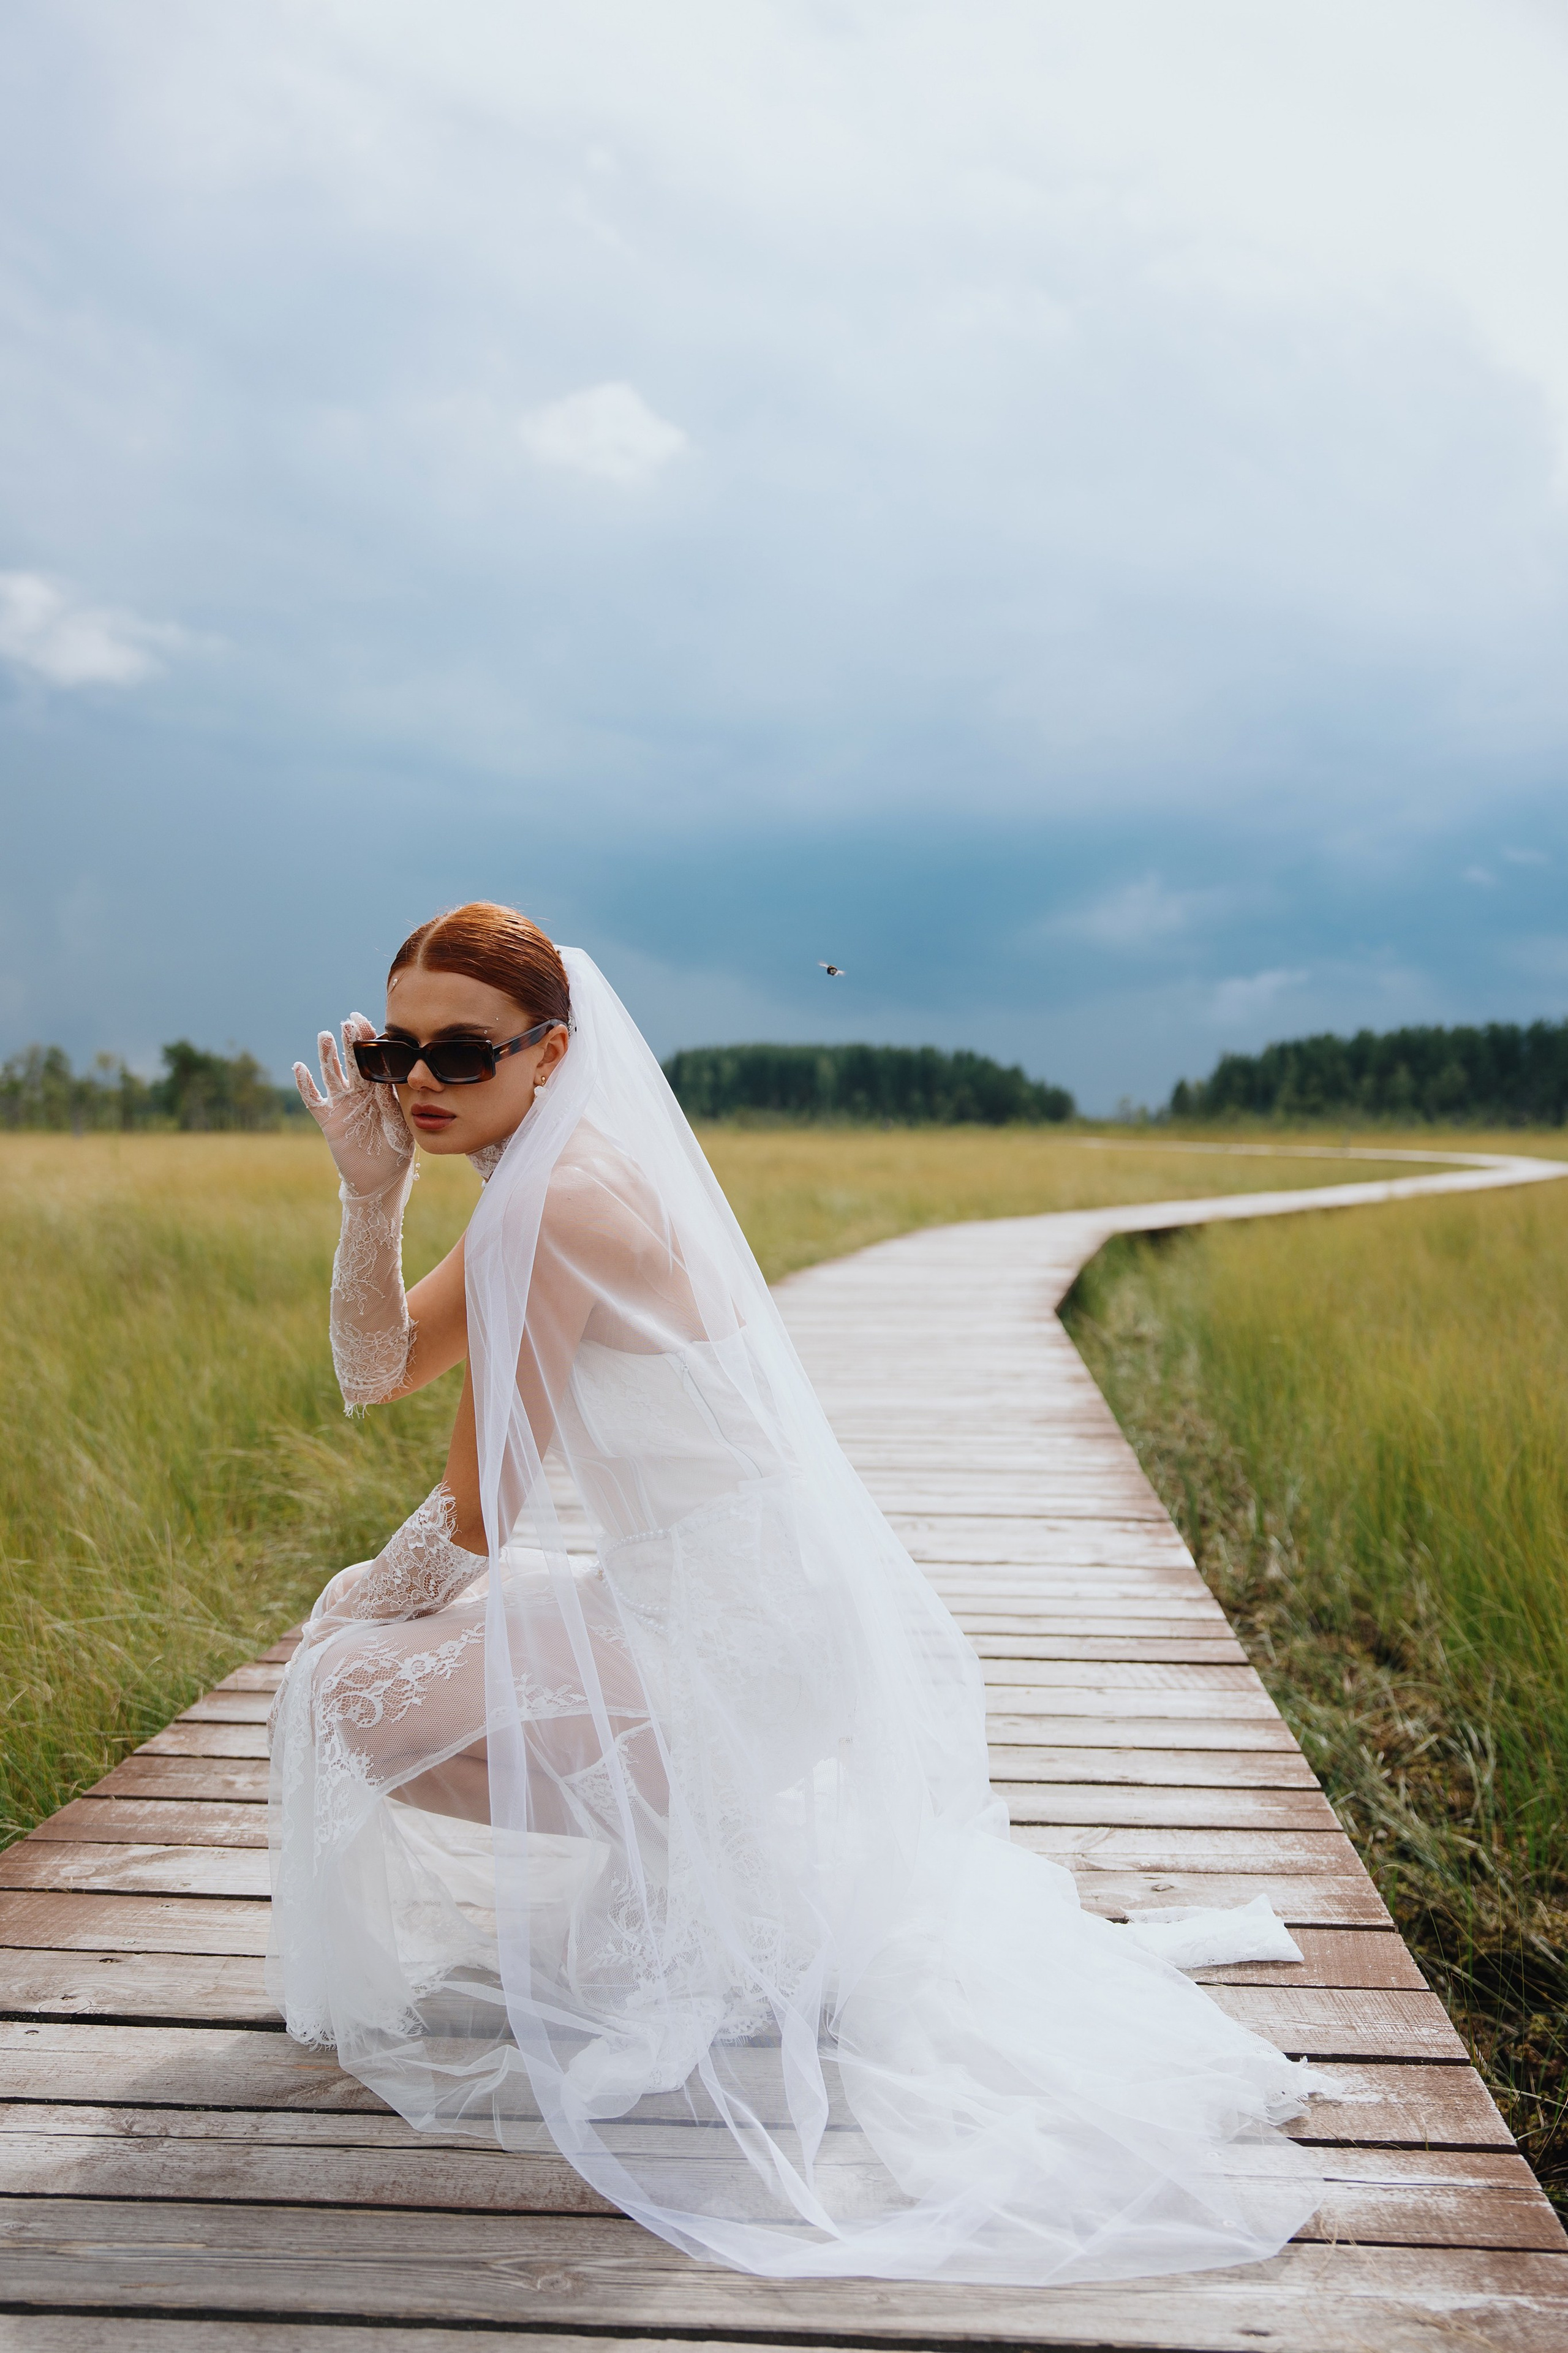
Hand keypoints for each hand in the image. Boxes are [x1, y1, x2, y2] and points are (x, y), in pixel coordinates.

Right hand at [294, 1015, 413, 1199]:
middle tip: (348, 1023)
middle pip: (354, 1063)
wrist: (378, 1180)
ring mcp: (343, 1105)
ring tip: (325, 1036)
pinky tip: (299, 1067)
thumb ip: (391, 1106)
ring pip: (332, 1075)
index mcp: (381, 1092)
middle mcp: (360, 1094)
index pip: (375, 1061)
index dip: (369, 1041)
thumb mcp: (400, 1129)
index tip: (364, 1021)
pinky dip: (305, 1085)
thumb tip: (383, 1084)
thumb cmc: (397, 1154)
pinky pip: (314, 1100)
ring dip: (328, 1057)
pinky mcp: (328, 1120)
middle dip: (351, 1043)